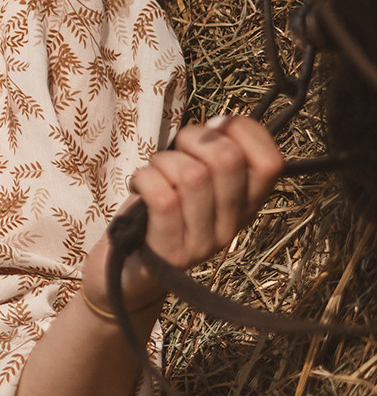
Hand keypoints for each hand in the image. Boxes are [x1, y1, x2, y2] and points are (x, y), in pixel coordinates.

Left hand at [82, 114, 283, 310]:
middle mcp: (231, 226)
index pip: (272, 163)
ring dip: (162, 162)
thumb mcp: (190, 181)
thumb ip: (209, 156)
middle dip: (194, 137)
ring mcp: (203, 243)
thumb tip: (221, 123)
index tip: (217, 125)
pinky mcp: (170, 254)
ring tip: (152, 172)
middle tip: (176, 149)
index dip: (245, 131)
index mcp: (244, 205)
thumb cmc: (155, 215)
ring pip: (191, 176)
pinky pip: (163, 199)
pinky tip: (137, 187)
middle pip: (228, 161)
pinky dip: (144, 180)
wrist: (124, 272)